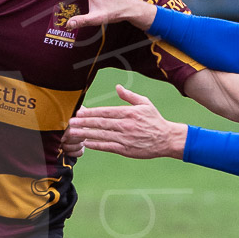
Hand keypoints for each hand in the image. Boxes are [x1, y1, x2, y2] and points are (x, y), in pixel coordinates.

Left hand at [64, 84, 186, 159]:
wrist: (167, 139)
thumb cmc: (155, 120)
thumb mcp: (145, 104)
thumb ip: (130, 96)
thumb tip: (117, 87)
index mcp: (129, 112)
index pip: (106, 112)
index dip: (91, 112)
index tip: (79, 112)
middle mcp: (126, 125)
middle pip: (101, 123)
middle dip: (84, 123)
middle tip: (71, 122)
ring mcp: (126, 138)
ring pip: (102, 135)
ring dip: (86, 134)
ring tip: (73, 133)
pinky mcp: (126, 150)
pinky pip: (108, 147)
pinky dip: (96, 145)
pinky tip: (86, 143)